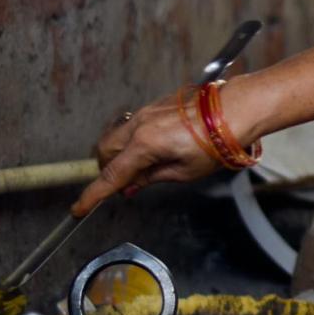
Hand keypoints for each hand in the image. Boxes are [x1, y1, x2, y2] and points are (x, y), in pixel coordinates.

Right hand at [71, 88, 227, 215]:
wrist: (234, 111)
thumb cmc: (215, 142)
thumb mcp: (185, 172)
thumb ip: (152, 178)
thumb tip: (132, 186)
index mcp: (145, 144)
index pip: (111, 175)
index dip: (94, 195)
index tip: (79, 209)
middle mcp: (139, 125)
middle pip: (105, 151)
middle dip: (108, 170)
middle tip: (127, 184)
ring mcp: (145, 112)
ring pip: (116, 136)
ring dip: (121, 154)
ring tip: (146, 167)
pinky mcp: (154, 105)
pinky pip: (132, 126)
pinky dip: (134, 141)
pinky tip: (156, 150)